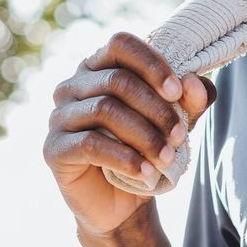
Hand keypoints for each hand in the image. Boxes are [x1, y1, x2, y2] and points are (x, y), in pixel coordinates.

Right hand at [43, 32, 216, 236]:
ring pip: (105, 110)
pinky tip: (146, 172)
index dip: (151, 64)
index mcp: (100, 66)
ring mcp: (59, 116)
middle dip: (155, 109)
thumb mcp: (177, 121)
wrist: (121, 201)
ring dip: (144, 135)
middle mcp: (73, 85)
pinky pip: (90, 144)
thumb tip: (192, 82)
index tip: (177, 92)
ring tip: (167, 157)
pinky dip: (125, 158)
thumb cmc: (147, 148)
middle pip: (117, 80)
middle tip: (179, 136)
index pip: (121, 45)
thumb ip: (191, 99)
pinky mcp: (53, 148)